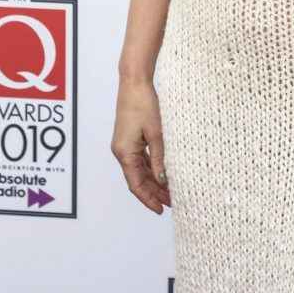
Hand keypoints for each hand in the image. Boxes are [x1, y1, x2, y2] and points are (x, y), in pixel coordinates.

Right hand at [111, 77, 171, 214]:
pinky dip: (151, 168)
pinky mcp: (129, 138)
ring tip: (170, 192)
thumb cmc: (144, 104)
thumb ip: (159, 158)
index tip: (161, 209)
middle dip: (154, 192)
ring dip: (153, 181)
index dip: (148, 199)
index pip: (136, 184)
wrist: (134, 82)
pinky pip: (140, 159)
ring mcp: (125, 145)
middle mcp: (121, 151)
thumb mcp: (156, 133)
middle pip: (137, 179)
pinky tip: (163, 174)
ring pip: (139, 170)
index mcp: (124, 152)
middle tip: (172, 203)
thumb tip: (163, 180)